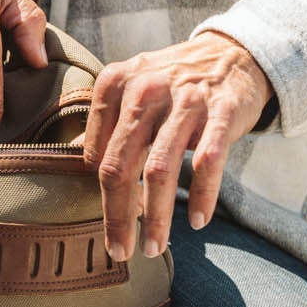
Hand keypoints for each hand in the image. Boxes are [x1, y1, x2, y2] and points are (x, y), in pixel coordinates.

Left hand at [83, 31, 273, 261]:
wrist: (232, 54)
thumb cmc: (174, 83)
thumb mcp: (133, 90)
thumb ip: (107, 124)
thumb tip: (74, 163)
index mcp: (115, 84)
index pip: (96, 154)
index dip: (100, 195)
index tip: (111, 222)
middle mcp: (145, 89)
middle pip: (120, 165)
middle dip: (118, 217)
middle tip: (120, 251)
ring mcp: (185, 99)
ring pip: (160, 170)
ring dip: (156, 217)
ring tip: (154, 247)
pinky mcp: (222, 111)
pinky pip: (207, 162)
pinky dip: (203, 196)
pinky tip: (198, 221)